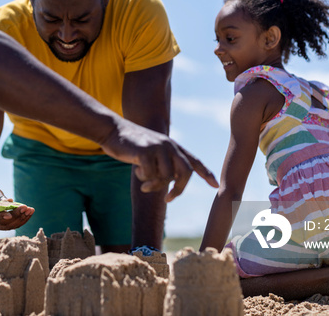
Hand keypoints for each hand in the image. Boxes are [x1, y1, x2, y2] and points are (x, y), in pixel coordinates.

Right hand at [0, 187, 34, 230]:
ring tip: (30, 210)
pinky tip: (29, 214)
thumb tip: (11, 202)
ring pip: (7, 225)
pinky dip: (21, 221)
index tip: (10, 214)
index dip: (0, 215)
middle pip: (1, 221)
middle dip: (15, 215)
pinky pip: (11, 226)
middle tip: (26, 207)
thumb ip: (0, 197)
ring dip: (21, 219)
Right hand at [100, 120, 217, 200]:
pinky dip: (144, 178)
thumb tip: (171, 184)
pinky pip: (150, 175)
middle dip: (179, 189)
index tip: (215, 186)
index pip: (194, 161)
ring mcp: (158, 147)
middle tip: (169, 199)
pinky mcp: (145, 152)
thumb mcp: (151, 152)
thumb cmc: (131, 144)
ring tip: (144, 185)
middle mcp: (169, 145)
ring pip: (166, 177)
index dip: (206, 173)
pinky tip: (137, 170)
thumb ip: (163, 164)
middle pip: (185, 172)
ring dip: (155, 186)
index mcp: (173, 146)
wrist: (113, 130)